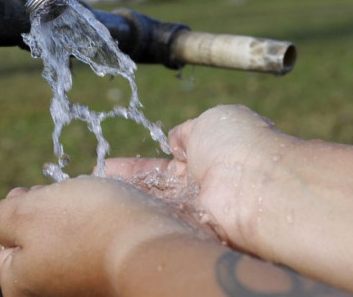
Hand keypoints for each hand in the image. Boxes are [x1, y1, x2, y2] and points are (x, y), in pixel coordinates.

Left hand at [0, 175, 201, 296]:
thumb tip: (5, 220)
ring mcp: (79, 289)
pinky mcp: (107, 280)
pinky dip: (97, 229)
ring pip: (65, 241)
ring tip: (90, 203)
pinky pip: (93, 247)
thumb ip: (2, 216)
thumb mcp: (26, 211)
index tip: (32, 191)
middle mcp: (48, 294)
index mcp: (18, 285)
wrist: (153, 248)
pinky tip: (109, 216)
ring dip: (73, 217)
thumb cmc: (87, 226)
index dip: (13, 208)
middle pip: (33, 242)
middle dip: (45, 211)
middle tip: (63, 195)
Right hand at [105, 104, 296, 252]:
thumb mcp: (211, 121)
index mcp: (209, 155)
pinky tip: (108, 211)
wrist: (259, 187)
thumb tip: (176, 139)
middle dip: (125, 185)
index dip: (138, 166)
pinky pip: (158, 223)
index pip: (166, 163)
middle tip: (95, 182)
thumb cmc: (240, 146)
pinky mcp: (191, 232)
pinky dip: (135, 216)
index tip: (109, 166)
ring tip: (93, 196)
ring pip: (153, 205)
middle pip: (155, 188)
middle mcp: (202, 187)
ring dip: (126, 200)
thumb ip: (188, 131)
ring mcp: (196, 211)